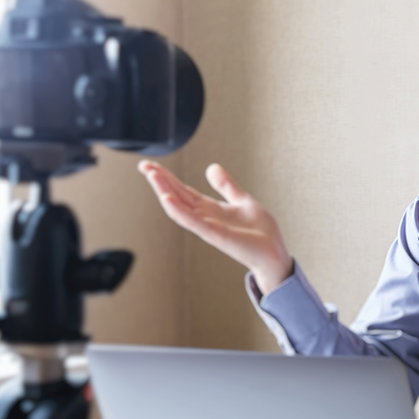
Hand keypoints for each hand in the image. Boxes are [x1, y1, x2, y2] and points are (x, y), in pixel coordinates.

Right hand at [138, 160, 293, 293]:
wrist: (274, 253)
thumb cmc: (260, 232)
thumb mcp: (243, 200)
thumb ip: (227, 185)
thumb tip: (212, 167)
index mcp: (211, 209)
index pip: (183, 191)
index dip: (168, 177)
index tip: (152, 165)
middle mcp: (205, 218)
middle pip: (177, 196)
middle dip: (160, 181)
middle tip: (144, 165)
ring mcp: (208, 227)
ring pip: (180, 207)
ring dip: (164, 191)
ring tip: (152, 175)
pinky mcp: (215, 235)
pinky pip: (193, 222)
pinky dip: (179, 211)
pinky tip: (167, 198)